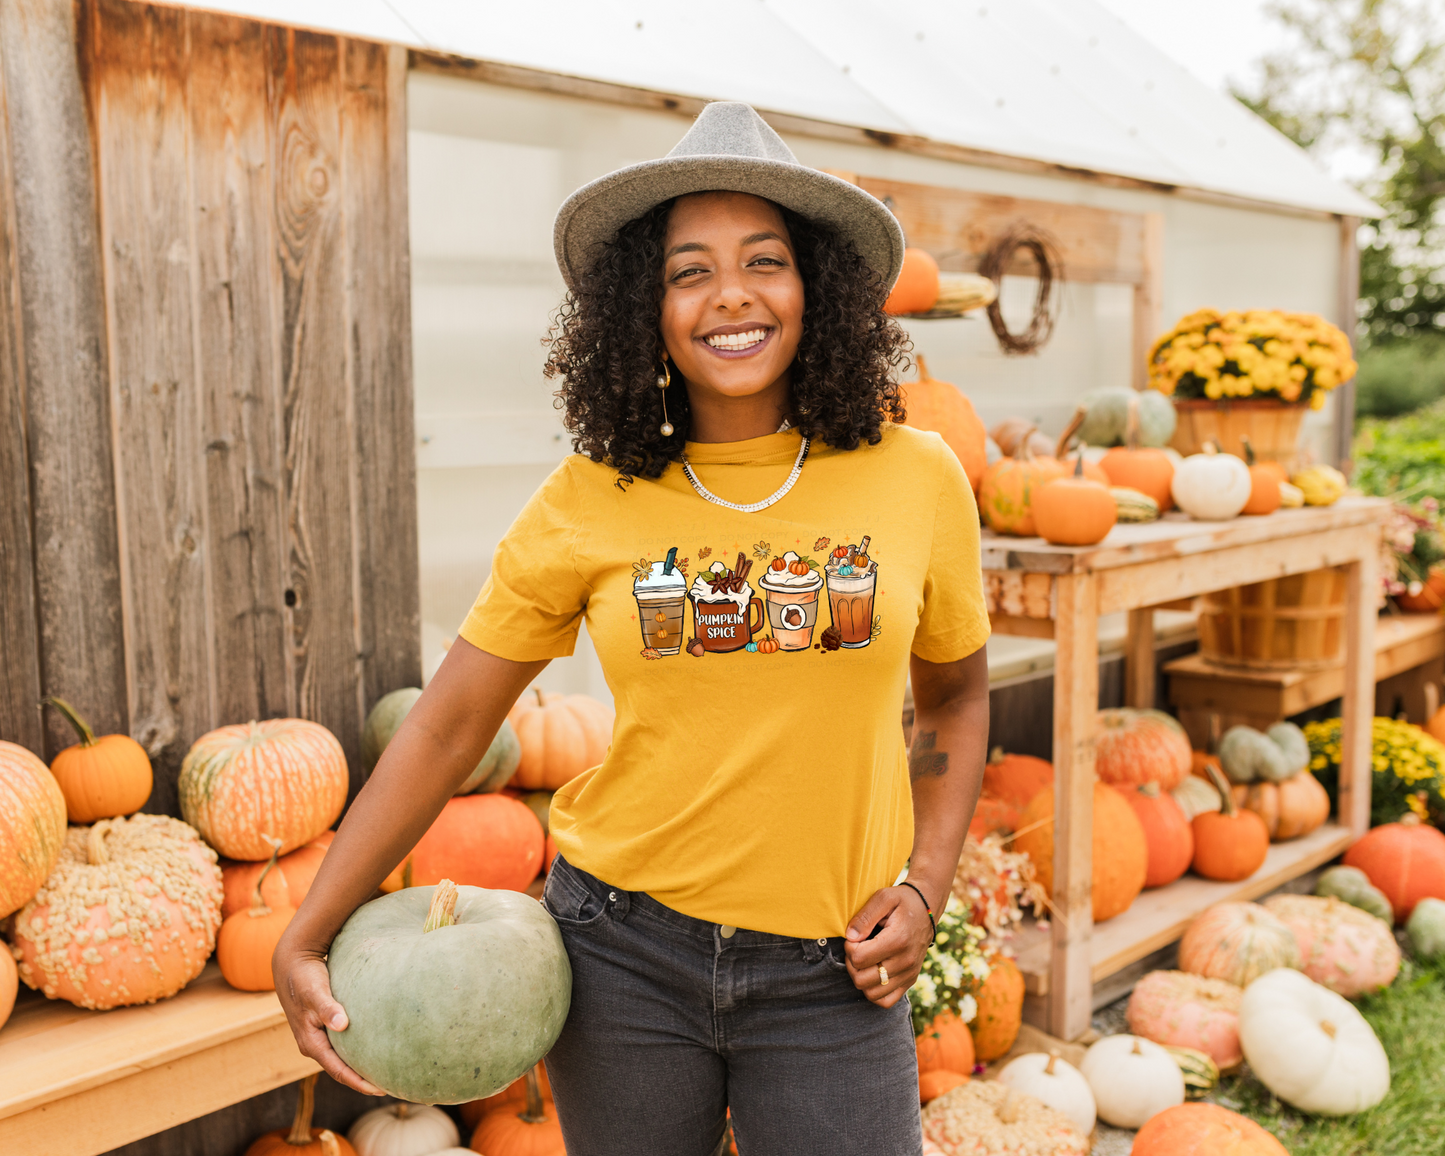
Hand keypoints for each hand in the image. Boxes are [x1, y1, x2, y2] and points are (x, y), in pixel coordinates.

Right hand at [274, 941, 383, 1094]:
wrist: (292, 963)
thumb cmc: (304, 978)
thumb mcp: (315, 992)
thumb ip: (327, 1008)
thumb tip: (342, 1025)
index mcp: (311, 1043)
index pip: (338, 1070)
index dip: (358, 1082)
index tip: (379, 1090)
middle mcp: (314, 1044)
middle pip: (341, 1069)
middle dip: (362, 1080)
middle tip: (390, 1085)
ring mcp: (318, 1036)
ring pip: (342, 1058)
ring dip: (360, 1066)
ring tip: (385, 1072)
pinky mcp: (324, 1026)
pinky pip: (343, 1045)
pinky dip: (357, 1050)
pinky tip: (374, 1048)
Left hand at [843, 885, 933, 1008]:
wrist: (926, 909)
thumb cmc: (901, 901)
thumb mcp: (883, 897)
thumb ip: (864, 917)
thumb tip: (850, 937)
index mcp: (898, 940)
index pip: (859, 958)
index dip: (849, 947)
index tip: (855, 936)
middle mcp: (905, 962)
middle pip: (862, 979)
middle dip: (852, 963)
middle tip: (857, 948)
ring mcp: (909, 974)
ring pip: (871, 993)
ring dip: (860, 978)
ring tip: (864, 960)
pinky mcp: (910, 981)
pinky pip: (886, 1001)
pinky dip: (874, 991)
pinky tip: (872, 973)